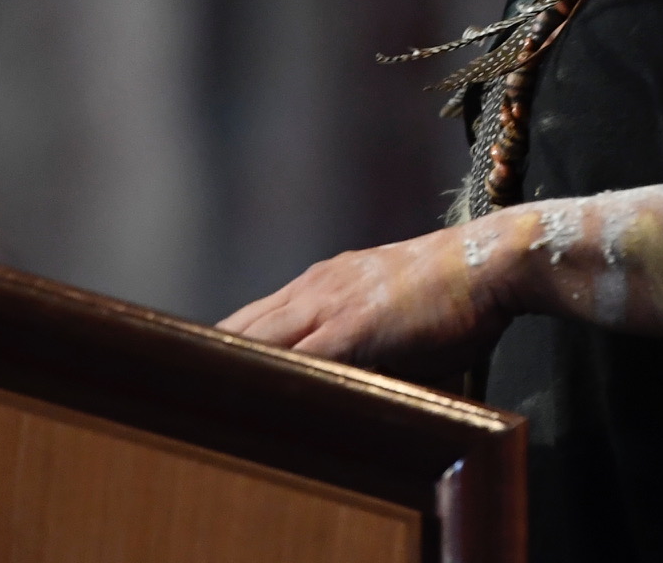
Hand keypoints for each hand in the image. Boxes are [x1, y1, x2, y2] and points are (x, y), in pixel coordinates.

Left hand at [216, 222, 510, 382]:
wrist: (491, 260)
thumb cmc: (456, 295)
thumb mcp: (396, 318)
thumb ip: (364, 348)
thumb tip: (354, 389)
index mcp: (322, 284)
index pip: (252, 320)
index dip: (220, 349)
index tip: (195, 375)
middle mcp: (314, 288)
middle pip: (237, 329)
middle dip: (204, 362)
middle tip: (172, 395)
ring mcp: (328, 305)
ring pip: (255, 342)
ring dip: (224, 373)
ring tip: (190, 402)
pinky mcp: (349, 329)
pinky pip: (293, 360)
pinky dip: (265, 380)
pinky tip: (242, 402)